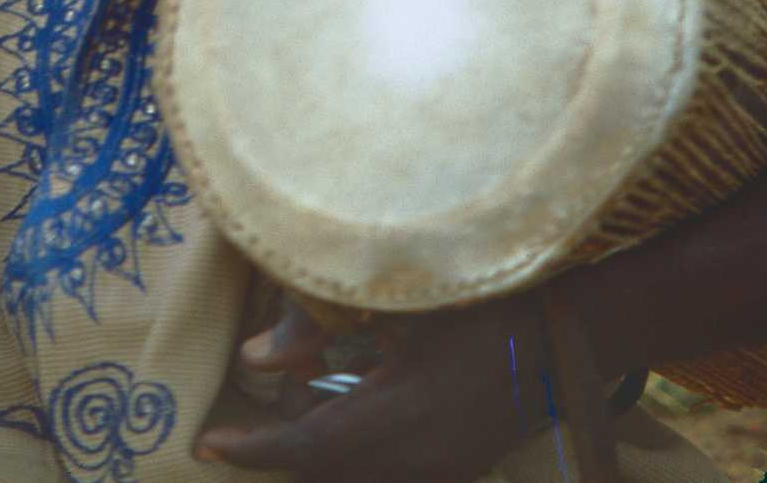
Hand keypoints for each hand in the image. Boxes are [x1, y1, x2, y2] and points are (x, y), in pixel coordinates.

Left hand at [197, 291, 554, 481]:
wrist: (560, 335)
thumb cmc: (478, 301)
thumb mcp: (400, 304)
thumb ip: (321, 329)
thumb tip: (254, 359)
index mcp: (405, 415)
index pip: (311, 448)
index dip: (255, 450)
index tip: (206, 444)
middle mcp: (422, 461)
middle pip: (327, 474)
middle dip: (275, 458)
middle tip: (229, 437)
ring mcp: (442, 474)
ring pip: (353, 480)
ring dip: (312, 459)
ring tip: (274, 426)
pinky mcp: (454, 473)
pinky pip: (384, 477)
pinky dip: (347, 460)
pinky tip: (332, 425)